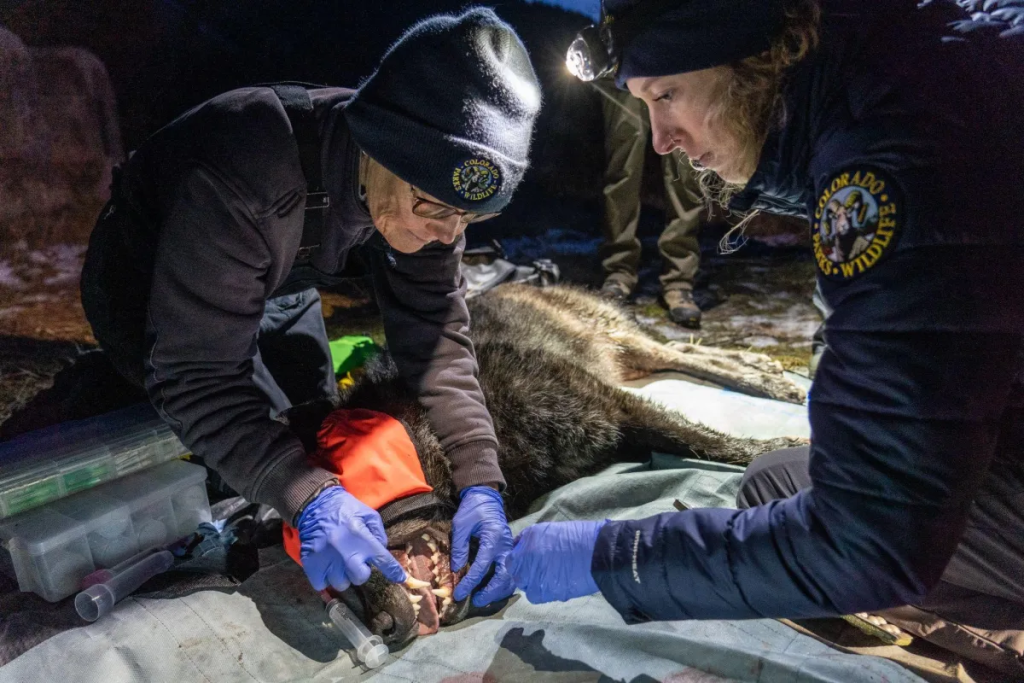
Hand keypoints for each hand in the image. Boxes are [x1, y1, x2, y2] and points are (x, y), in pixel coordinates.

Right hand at [297, 485, 406, 591]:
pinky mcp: (311, 565)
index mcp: (362, 538)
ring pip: (341, 583)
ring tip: (338, 561)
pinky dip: (324, 578)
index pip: (384, 561)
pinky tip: (326, 565)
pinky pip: (322, 584)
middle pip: (360, 578)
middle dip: (360, 571)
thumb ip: (378, 534)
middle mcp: (347, 552)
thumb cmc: (344, 509)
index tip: (400, 579)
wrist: (315, 504)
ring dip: (342, 575)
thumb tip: (381, 550)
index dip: (394, 572)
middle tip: (354, 560)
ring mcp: (328, 560)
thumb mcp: (368, 514)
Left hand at [451, 486, 513, 605]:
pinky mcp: (510, 552)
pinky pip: (510, 572)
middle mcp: (505, 547)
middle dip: (490, 592)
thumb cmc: (472, 510)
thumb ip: (459, 547)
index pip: (481, 567)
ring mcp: (510, 550)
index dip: (469, 583)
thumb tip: (457, 569)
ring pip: (510, 577)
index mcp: (493, 538)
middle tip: (476, 600)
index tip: (459, 594)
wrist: (487, 498)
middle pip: (503, 577)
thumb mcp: (461, 525)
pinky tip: (492, 589)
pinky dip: (503, 584)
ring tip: (483, 597)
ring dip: (499, 590)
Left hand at [504, 520, 605, 603]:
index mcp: (525, 548)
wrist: (596, 553)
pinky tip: (555, 583)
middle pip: (517, 575)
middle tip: (541, 568)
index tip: (527, 560)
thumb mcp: (545, 529)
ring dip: (534, 583)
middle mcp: (526, 566)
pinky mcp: (547, 595)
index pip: (510, 561)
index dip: (518, 561)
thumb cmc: (574, 536)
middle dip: (525, 572)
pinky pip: (537, 596)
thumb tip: (517, 546)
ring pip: (527, 587)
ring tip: (550, 576)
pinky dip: (543, 591)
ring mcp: (535, 582)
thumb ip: (526, 539)